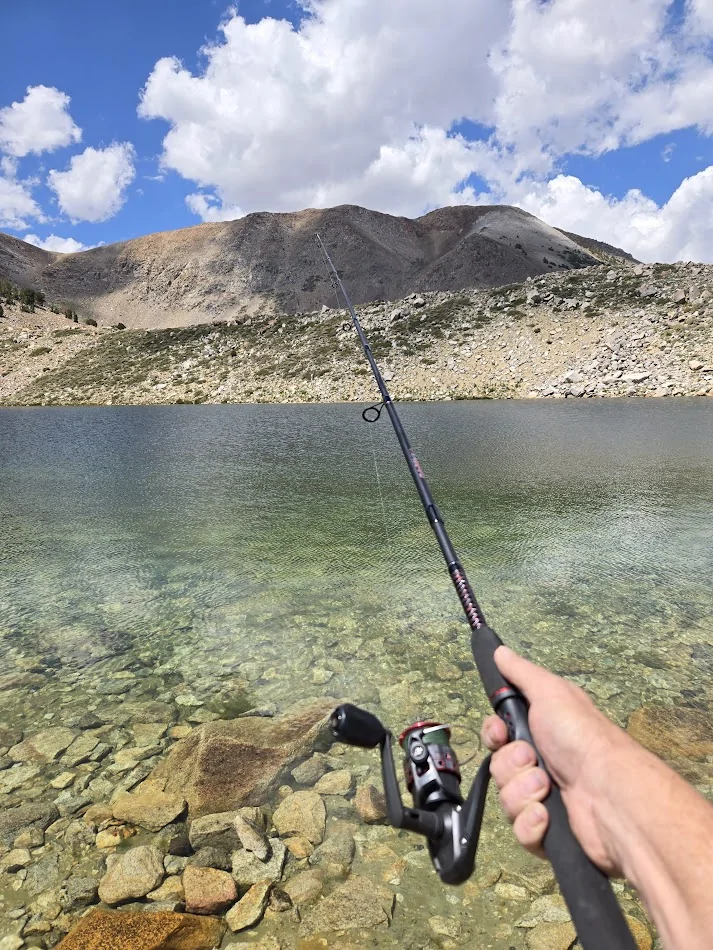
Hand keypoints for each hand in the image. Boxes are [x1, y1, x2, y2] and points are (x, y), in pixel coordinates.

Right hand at [481, 646, 632, 875]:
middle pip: (498, 767)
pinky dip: (532, 823)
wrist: (610, 794)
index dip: (493, 735)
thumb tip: (499, 650)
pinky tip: (548, 815)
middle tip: (533, 759)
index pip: (497, 737)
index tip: (500, 733)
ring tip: (547, 788)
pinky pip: (520, 831)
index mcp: (541, 734)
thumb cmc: (582, 738)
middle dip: (511, 764)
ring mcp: (545, 801)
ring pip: (506, 800)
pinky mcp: (548, 834)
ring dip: (523, 791)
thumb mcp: (551, 692)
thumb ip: (521, 672)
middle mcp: (541, 766)